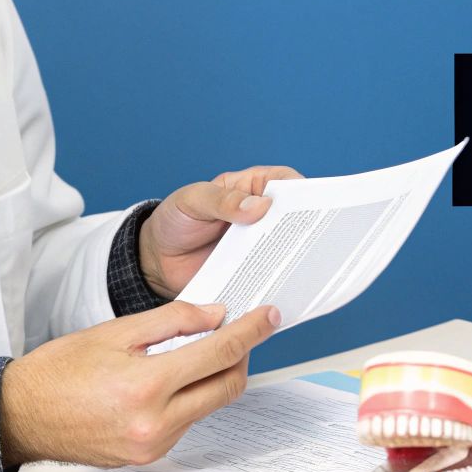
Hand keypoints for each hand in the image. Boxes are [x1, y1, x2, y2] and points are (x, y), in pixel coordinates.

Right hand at [0, 300, 280, 467]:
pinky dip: (188, 397)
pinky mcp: (147, 457)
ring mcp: (153, 446)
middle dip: (241, 356)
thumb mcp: (115, 332)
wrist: (21, 416)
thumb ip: (172, 321)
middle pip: (226, 387)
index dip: (250, 332)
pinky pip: (186, 422)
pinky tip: (168, 381)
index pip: (219, 354)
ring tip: (192, 353)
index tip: (268, 316)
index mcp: (147, 386)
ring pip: (207, 405)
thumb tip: (216, 316)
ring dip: (211, 377)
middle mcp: (155, 423)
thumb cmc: (58, 371)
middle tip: (241, 332)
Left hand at [138, 165, 303, 298]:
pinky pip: (271, 276)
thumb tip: (260, 205)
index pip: (287, 183)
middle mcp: (261, 216)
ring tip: (304, 268)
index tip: (315, 206)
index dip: (304, 192)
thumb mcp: (193, 201)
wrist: (156, 260)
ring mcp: (258, 245)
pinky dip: (277, 282)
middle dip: (307, 228)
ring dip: (295, 258)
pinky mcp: (252, 271)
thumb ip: (223, 201)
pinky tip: (281, 289)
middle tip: (315, 240)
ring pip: (287, 249)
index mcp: (251, 187)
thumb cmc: (174, 220)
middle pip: (295, 218)